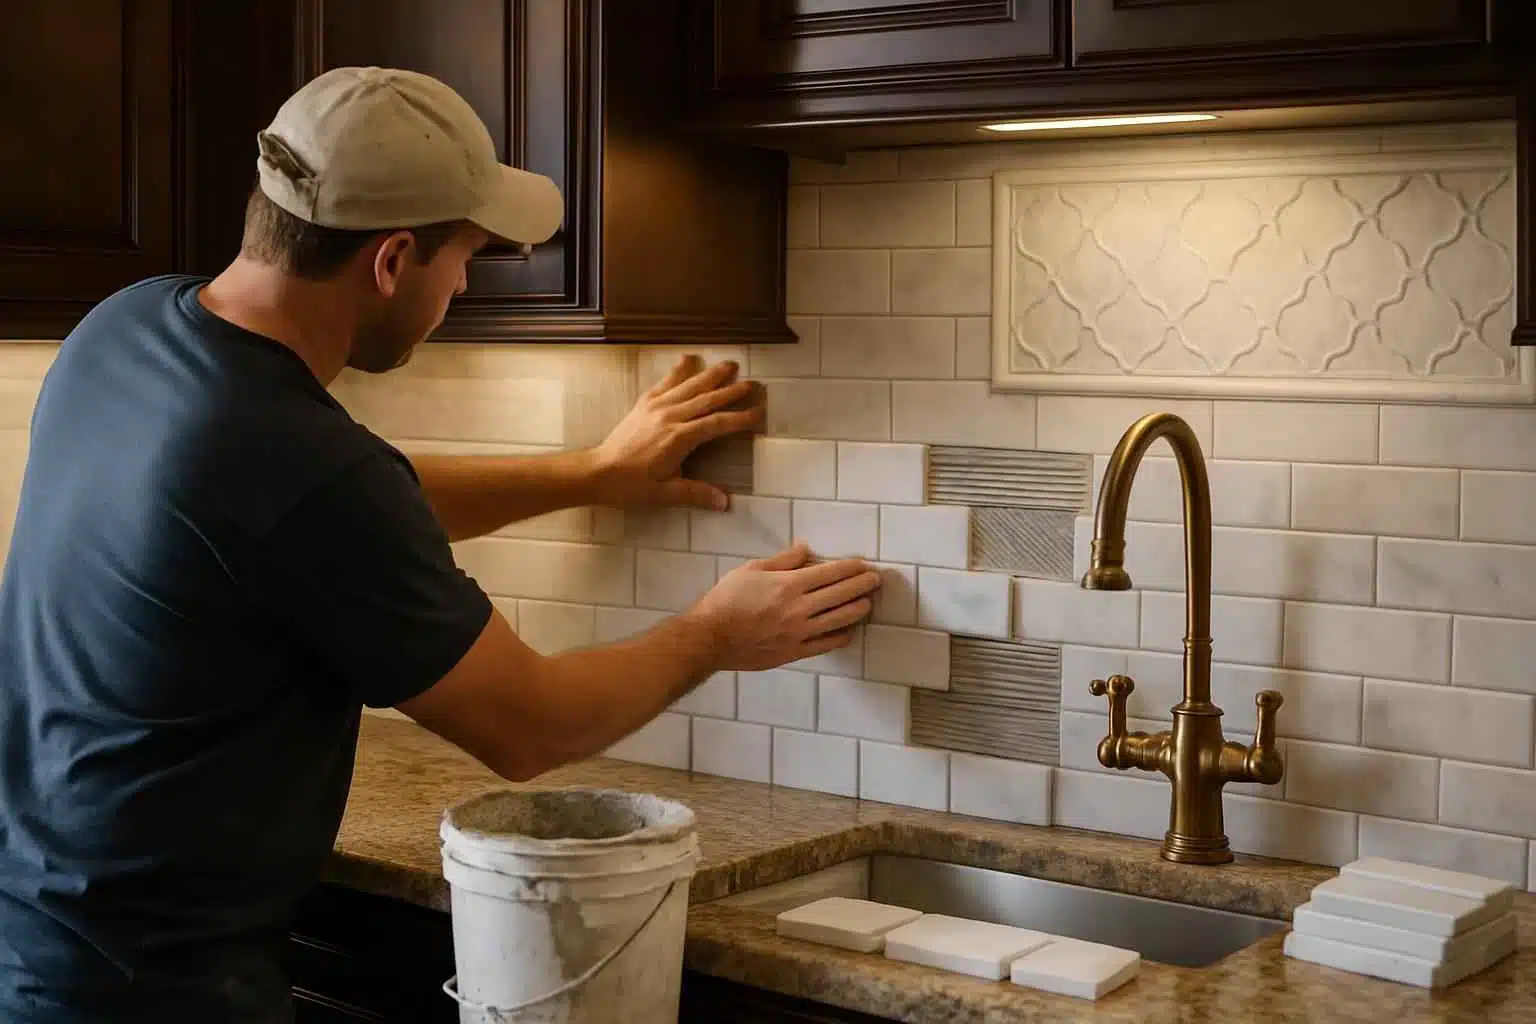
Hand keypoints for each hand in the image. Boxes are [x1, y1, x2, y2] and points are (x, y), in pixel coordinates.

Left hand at [591, 355, 764, 511]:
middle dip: (732, 391)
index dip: (740, 418)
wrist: (598, 471)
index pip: (718, 424)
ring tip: (730, 365)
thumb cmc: (631, 485)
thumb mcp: (666, 493)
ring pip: (690, 385)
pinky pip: (665, 382)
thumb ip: (696, 494)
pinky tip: (687, 359)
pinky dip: (678, 370)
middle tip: (753, 384)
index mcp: (679, 438)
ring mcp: (656, 406)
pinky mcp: (644, 403)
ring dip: (711, 375)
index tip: (758, 413)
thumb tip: (725, 502)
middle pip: (708, 399)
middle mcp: (670, 416)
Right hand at [685, 543, 881, 671]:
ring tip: (868, 603)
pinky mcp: (793, 652)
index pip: (829, 573)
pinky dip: (840, 637)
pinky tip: (848, 633)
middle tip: (875, 580)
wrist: (710, 637)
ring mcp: (799, 632)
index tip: (862, 565)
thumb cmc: (726, 599)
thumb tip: (805, 549)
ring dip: (857, 610)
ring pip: (838, 620)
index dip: (850, 568)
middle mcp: (799, 608)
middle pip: (840, 595)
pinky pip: (824, 645)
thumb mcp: (751, 569)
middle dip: (861, 585)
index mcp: (789, 584)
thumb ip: (782, 560)